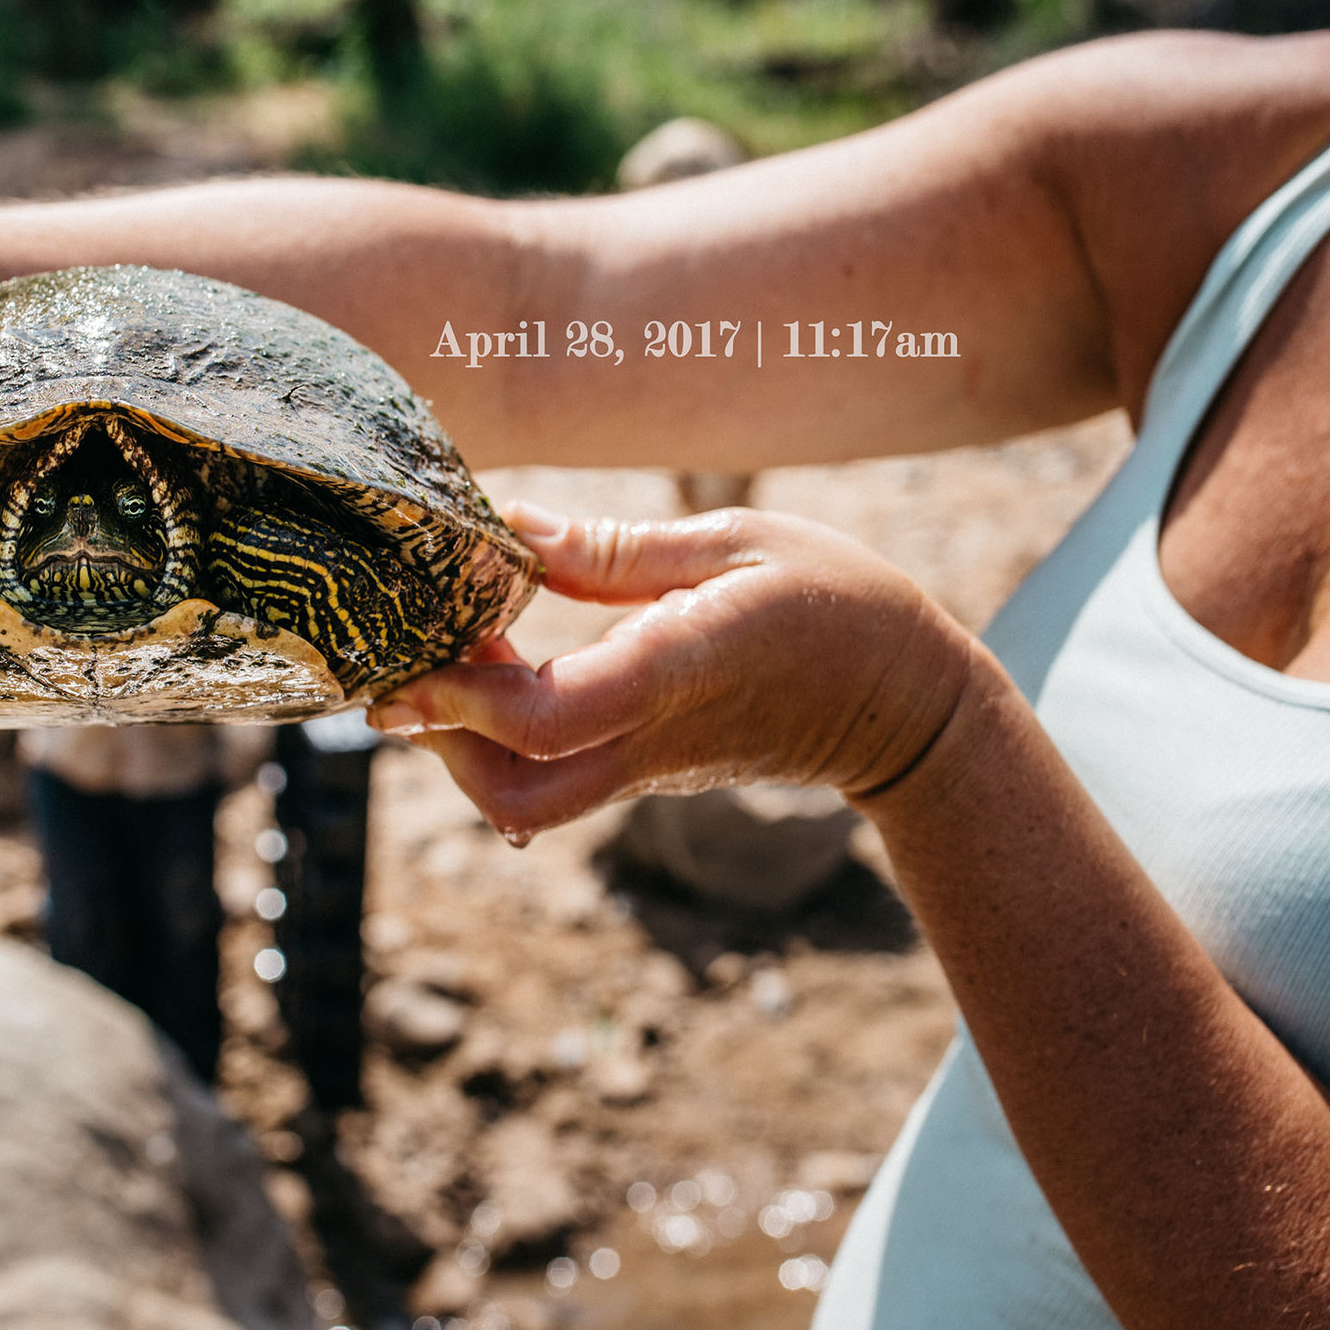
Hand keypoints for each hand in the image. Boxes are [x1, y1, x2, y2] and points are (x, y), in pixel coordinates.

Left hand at [370, 503, 974, 839]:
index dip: (464, 694)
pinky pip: (553, 784)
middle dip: (444, 740)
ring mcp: (650, 770)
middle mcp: (655, 738)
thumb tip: (508, 526)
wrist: (909, 706)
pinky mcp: (648, 777)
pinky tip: (505, 668)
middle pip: (515, 794)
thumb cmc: (835, 601)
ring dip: (467, 743)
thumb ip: (614, 548)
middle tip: (424, 657)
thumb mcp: (738, 542)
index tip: (421, 645)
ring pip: (525, 802)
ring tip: (468, 651)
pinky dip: (501, 742)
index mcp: (679, 671)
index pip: (547, 719)